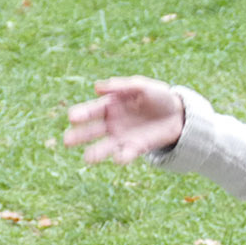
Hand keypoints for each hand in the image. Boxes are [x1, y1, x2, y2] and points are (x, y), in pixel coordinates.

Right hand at [63, 76, 185, 164]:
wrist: (178, 113)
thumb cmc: (157, 95)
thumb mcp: (141, 86)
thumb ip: (121, 86)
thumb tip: (96, 87)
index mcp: (110, 105)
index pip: (91, 110)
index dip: (81, 114)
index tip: (73, 118)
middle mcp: (112, 122)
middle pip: (92, 130)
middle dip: (80, 135)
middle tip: (67, 141)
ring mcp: (123, 136)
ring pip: (106, 146)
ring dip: (96, 152)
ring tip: (87, 158)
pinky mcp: (137, 147)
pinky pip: (127, 153)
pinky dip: (122, 156)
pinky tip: (118, 158)